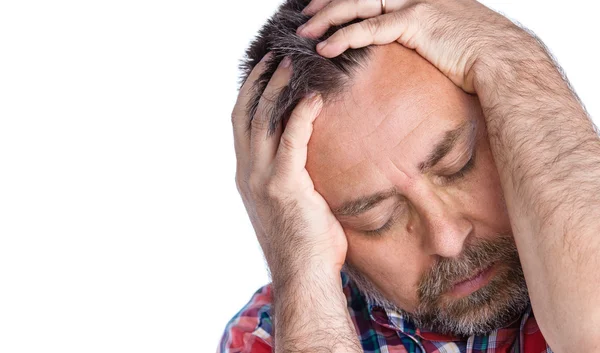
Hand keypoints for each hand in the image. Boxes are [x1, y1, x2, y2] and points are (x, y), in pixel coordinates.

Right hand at [231, 54, 347, 284]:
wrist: (303, 276)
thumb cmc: (305, 245)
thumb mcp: (290, 205)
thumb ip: (290, 177)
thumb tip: (309, 160)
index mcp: (247, 176)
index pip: (241, 124)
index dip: (249, 94)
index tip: (263, 72)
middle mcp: (247, 173)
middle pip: (245, 113)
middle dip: (258, 80)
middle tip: (276, 56)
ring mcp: (262, 179)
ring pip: (263, 120)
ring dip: (277, 88)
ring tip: (293, 64)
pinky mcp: (284, 185)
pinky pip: (291, 139)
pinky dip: (301, 114)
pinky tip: (315, 97)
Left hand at [297, 0, 532, 92]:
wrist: (503, 58)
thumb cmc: (475, 53)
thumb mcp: (442, 36)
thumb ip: (417, 34)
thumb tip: (400, 47)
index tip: (321, 7)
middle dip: (326, 4)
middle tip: (303, 18)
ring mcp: (415, 2)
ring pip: (359, 4)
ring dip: (327, 18)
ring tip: (304, 32)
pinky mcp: (417, 21)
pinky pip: (371, 27)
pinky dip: (345, 36)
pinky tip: (326, 47)